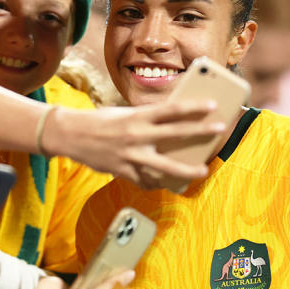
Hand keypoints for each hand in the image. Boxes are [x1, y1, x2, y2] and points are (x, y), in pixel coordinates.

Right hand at [45, 100, 220, 188]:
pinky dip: (156, 182)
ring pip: (165, 166)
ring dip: (186, 170)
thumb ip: (144, 120)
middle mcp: (136, 135)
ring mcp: (130, 155)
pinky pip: (145, 180)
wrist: (69, 134)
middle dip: (200, 131)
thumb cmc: (98, 121)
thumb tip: (169, 126)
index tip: (212, 105)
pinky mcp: (123, 171)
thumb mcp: (122, 114)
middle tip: (221, 129)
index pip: (170, 110)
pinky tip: (165, 183)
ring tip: (202, 171)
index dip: (193, 107)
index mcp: (136, 116)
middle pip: (175, 134)